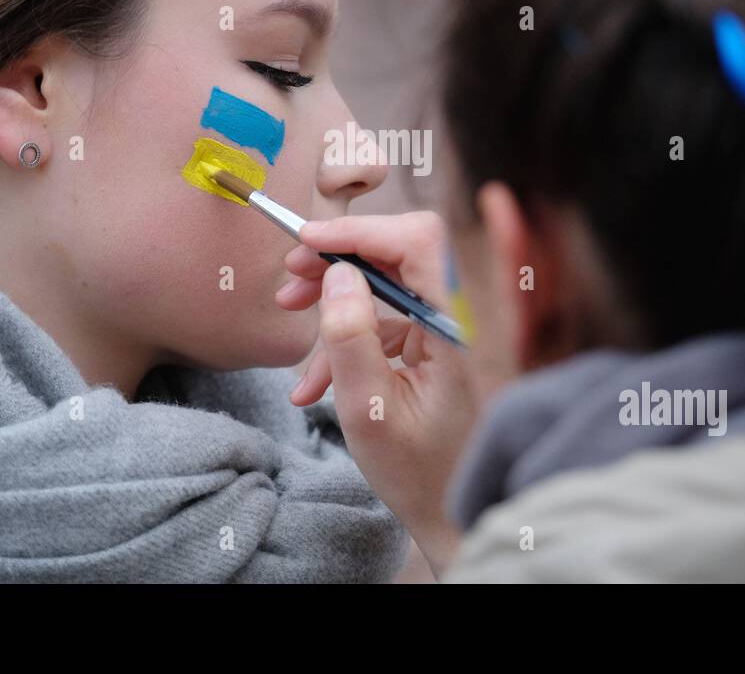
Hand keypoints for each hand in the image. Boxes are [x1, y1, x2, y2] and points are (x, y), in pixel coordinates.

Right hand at [277, 212, 477, 575]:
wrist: (454, 514)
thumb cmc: (419, 471)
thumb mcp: (367, 408)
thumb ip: (350, 337)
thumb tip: (336, 274)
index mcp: (452, 325)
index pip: (416, 240)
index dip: (359, 230)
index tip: (309, 241)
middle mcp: (454, 317)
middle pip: (397, 252)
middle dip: (338, 259)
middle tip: (291, 278)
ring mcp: (443, 331)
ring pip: (384, 285)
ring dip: (333, 299)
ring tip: (289, 316)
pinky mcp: (430, 347)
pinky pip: (383, 322)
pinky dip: (344, 338)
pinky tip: (311, 380)